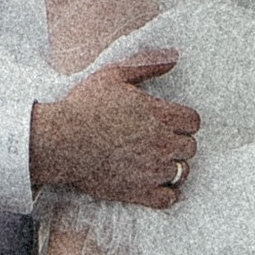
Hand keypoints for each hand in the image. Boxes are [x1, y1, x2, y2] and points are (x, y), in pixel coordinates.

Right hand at [30, 51, 199, 209]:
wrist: (59, 141)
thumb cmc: (84, 105)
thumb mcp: (114, 74)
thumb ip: (148, 64)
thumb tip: (175, 56)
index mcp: (159, 115)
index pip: (194, 122)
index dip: (184, 121)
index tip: (170, 123)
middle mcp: (160, 143)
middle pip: (191, 147)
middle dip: (179, 143)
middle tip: (161, 141)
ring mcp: (151, 170)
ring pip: (183, 172)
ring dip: (173, 166)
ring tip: (156, 162)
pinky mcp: (138, 191)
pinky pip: (168, 198)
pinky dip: (166, 193)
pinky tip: (154, 183)